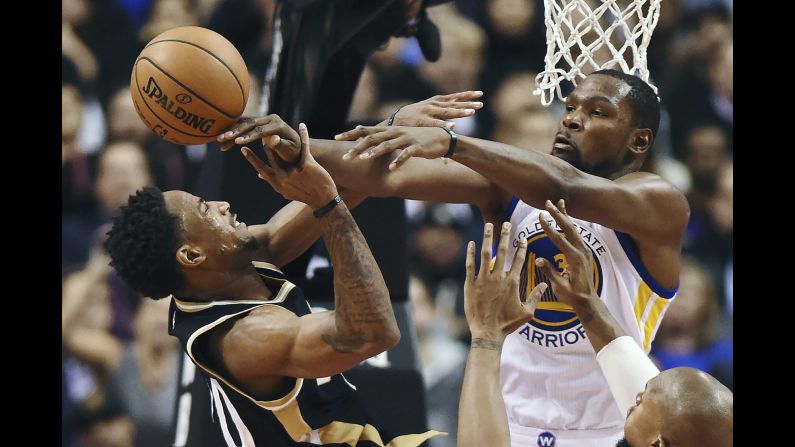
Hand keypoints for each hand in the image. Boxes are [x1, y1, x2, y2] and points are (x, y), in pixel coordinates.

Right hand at [217, 115, 300, 163]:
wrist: (297, 148)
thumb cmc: (294, 153)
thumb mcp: (289, 152)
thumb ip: (281, 146)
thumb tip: (272, 139)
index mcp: (279, 125)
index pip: (261, 130)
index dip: (249, 136)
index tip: (237, 142)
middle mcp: (271, 119)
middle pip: (250, 124)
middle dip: (236, 131)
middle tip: (223, 138)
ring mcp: (264, 119)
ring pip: (245, 124)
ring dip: (232, 131)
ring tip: (219, 139)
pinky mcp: (259, 123)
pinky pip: (244, 127)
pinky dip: (234, 133)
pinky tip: (223, 140)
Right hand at [241, 123, 337, 208]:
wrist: (323, 201)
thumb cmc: (304, 196)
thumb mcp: (285, 191)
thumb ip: (272, 182)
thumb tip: (259, 175)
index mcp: (277, 183)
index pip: (260, 168)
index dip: (251, 158)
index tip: (242, 148)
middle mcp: (283, 178)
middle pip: (271, 156)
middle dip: (266, 144)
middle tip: (260, 133)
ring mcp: (295, 171)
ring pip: (283, 152)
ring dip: (278, 139)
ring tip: (274, 130)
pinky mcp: (307, 165)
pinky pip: (304, 147)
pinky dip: (304, 135)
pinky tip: (302, 126)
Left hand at [335, 126, 450, 169]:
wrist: (442, 138)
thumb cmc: (418, 140)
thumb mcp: (399, 137)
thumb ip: (383, 139)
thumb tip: (367, 141)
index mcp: (389, 130)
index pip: (366, 130)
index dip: (351, 133)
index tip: (336, 137)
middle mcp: (395, 132)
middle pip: (372, 138)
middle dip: (357, 147)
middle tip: (345, 156)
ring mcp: (406, 139)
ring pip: (387, 145)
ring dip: (374, 152)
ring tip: (363, 159)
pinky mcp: (417, 147)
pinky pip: (406, 154)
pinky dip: (398, 161)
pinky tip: (391, 168)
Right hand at [389, 91, 483, 128]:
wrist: (397, 120)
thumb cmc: (416, 117)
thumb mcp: (429, 109)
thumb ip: (442, 111)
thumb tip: (456, 118)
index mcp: (437, 101)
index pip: (455, 97)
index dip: (467, 95)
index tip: (480, 93)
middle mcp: (434, 105)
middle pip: (454, 104)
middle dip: (468, 104)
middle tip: (481, 104)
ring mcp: (428, 112)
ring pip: (447, 112)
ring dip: (460, 112)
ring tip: (472, 113)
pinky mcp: (422, 122)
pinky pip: (435, 124)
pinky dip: (444, 124)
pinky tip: (453, 126)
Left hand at [464, 222, 546, 341]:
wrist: (487, 333)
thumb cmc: (507, 324)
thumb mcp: (527, 312)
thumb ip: (536, 296)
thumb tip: (545, 284)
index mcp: (512, 282)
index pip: (519, 260)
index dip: (521, 247)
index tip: (522, 237)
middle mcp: (498, 278)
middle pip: (502, 251)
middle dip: (505, 235)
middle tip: (506, 223)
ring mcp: (483, 280)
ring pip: (485, 254)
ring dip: (487, 238)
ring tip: (488, 226)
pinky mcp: (470, 284)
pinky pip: (470, 265)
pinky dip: (470, 253)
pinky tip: (471, 243)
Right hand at [534, 199, 597, 307]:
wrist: (588, 300)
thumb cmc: (572, 295)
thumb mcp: (560, 287)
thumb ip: (550, 272)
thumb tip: (539, 260)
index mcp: (575, 259)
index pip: (560, 239)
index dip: (549, 227)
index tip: (540, 216)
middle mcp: (582, 251)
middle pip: (569, 228)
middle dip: (558, 214)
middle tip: (548, 203)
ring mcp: (584, 250)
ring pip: (574, 229)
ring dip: (565, 215)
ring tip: (558, 202)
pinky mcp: (584, 251)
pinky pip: (575, 234)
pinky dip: (570, 223)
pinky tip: (565, 216)